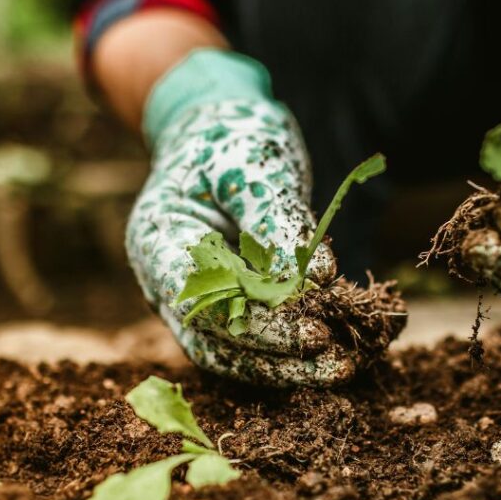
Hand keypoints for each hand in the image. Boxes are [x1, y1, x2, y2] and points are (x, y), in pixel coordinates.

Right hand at [127, 52, 392, 385]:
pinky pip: (253, 340)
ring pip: (234, 353)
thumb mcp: (255, 164)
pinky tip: (336, 353)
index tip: (313, 333)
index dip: (257, 327)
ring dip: (287, 368)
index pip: (203, 302)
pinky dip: (291, 352)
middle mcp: (166, 280)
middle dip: (279, 358)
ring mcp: (192, 298)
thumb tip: (318, 279)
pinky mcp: (225, 303)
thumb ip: (278, 220)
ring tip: (343, 369)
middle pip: (216, 340)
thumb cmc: (231, 138)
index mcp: (157, 240)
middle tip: (340, 363)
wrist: (217, 130)